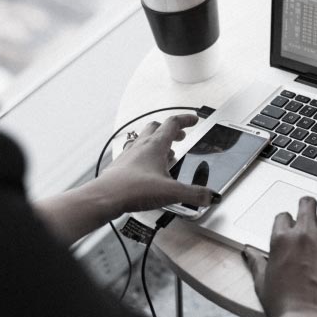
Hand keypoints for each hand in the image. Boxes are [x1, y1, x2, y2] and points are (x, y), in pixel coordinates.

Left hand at [97, 114, 216, 214]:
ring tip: (167, 153)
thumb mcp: (171, 192)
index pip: (173, 123)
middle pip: (156, 127)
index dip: (185, 120)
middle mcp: (141, 146)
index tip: (194, 119)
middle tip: (180, 136)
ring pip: (144, 139)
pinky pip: (135, 154)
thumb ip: (194, 194)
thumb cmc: (133, 189)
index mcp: (155, 145)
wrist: (105, 197)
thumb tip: (210, 196)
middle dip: (170, 130)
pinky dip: (145, 156)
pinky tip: (148, 170)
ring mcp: (129, 155)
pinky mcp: (121, 167)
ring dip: (157, 142)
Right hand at [243, 195, 316, 316]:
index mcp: (280, 239)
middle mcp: (302, 234)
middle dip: (307, 204)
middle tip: (310, 206)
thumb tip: (247, 252)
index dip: (287, 220)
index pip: (283, 216)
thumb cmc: (283, 304)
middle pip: (306, 204)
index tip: (290, 226)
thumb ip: (255, 263)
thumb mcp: (261, 282)